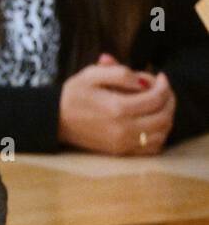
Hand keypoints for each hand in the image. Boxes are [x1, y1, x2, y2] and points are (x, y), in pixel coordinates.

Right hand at [58, 53, 175, 154]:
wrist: (54, 120)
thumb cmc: (72, 95)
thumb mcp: (91, 74)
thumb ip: (119, 73)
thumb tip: (143, 81)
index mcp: (117, 108)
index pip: (156, 98)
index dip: (163, 85)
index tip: (160, 77)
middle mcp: (123, 129)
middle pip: (164, 116)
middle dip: (169, 101)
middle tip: (163, 90)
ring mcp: (123, 143)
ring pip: (162, 133)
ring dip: (166, 117)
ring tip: (158, 105)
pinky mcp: (120, 151)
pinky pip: (152, 148)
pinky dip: (159, 135)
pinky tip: (150, 123)